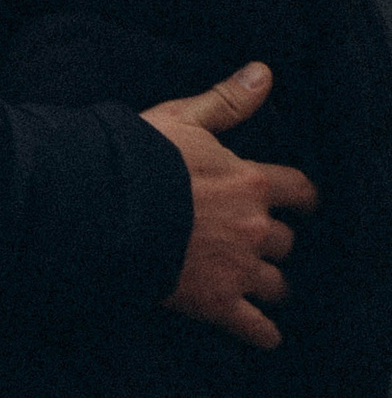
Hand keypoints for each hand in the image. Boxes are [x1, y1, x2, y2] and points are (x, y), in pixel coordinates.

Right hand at [144, 62, 317, 349]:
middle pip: (285, 242)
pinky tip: (264, 334)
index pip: (300, 191)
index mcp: (251, 183)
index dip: (301, 198)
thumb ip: (226, 101)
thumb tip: (265, 72)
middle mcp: (255, 228)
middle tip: (252, 239)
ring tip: (254, 282)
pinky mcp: (218, 303)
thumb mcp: (179, 119)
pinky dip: (262, 332)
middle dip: (271, 241)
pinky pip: (255, 327)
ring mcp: (239, 269)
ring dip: (268, 283)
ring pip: (277, 284)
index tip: (300, 202)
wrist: (106, 207)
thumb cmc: (139, 158)